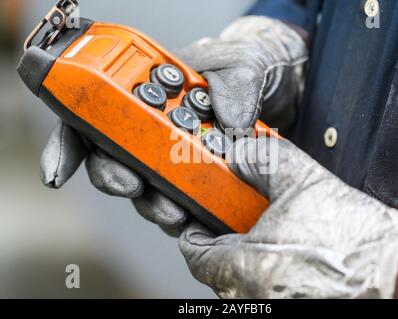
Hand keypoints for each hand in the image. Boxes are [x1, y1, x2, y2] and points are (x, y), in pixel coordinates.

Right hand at [39, 16, 307, 235]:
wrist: (276, 89)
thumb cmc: (248, 68)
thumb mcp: (243, 63)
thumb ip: (234, 83)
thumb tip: (229, 121)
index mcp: (148, 93)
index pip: (95, 117)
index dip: (69, 145)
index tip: (58, 172)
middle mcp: (154, 130)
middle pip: (115, 161)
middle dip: (117, 178)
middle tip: (134, 185)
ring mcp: (176, 158)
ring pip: (148, 189)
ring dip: (155, 203)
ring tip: (176, 208)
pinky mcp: (200, 180)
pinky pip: (185, 203)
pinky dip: (189, 213)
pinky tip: (200, 217)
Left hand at [179, 138, 397, 298]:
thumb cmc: (352, 237)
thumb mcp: (301, 180)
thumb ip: (261, 159)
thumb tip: (241, 151)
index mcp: (244, 268)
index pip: (193, 253)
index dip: (192, 231)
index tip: (198, 219)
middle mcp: (252, 296)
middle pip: (216, 267)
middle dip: (222, 239)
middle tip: (234, 218)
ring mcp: (272, 306)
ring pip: (240, 279)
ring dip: (245, 254)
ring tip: (265, 230)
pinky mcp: (291, 307)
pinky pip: (264, 288)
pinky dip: (265, 268)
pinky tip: (287, 249)